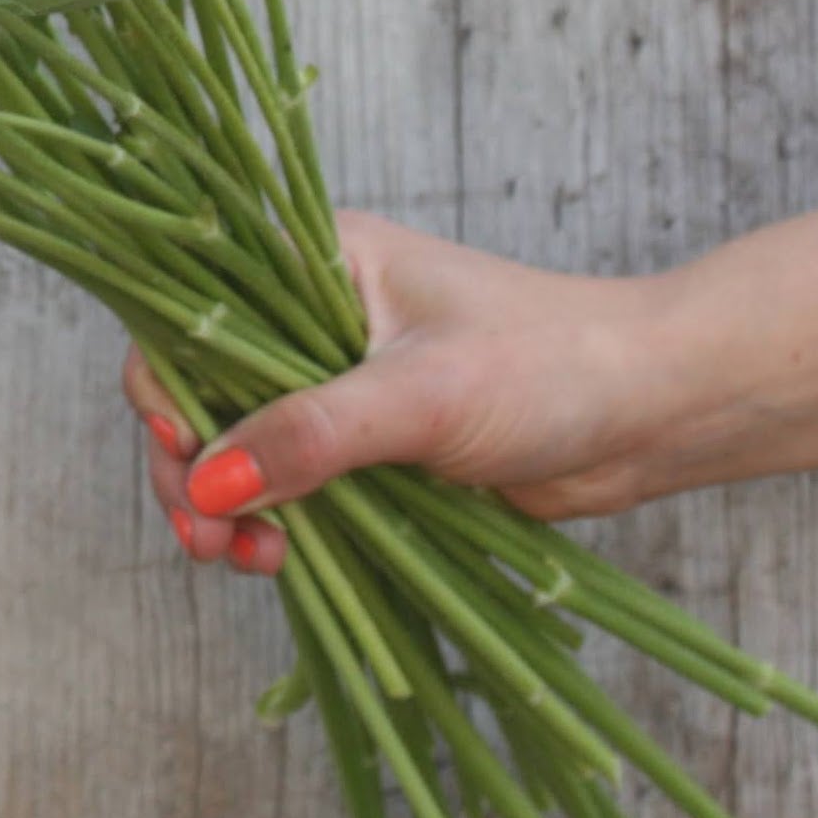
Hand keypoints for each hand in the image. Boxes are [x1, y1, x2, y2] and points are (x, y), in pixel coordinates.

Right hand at [123, 209, 680, 573]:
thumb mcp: (421, 396)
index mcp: (314, 258)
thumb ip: (312, 435)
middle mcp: (310, 311)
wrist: (651, 410)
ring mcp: (337, 380)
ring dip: (229, 504)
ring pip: (240, 444)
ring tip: (248, 559)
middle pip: (203, 387)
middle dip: (194, 465)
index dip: (166, 381)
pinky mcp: (366, 443)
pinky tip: (281, 559)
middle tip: (209, 536)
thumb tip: (210, 482)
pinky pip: (290, 482)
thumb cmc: (548, 366)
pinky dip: (273, 521)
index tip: (177, 450)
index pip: (194, 310)